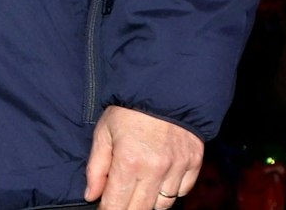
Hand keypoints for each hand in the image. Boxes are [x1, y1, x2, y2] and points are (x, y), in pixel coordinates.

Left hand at [83, 105, 202, 209]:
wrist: (164, 88)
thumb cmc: (128, 111)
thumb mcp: (104, 133)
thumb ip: (96, 168)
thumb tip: (91, 196)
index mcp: (129, 162)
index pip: (117, 205)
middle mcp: (155, 169)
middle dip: (127, 209)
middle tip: (120, 199)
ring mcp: (177, 168)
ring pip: (163, 204)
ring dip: (149, 201)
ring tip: (139, 186)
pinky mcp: (194, 163)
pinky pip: (182, 191)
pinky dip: (170, 191)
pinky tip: (159, 179)